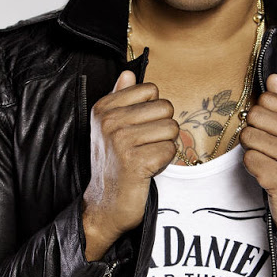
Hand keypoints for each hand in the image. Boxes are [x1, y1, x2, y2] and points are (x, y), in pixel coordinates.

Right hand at [82, 70, 178, 260]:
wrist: (104, 204)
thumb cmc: (114, 162)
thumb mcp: (110, 126)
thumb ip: (121, 97)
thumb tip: (128, 73)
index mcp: (104, 107)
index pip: (151, 90)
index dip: (153, 111)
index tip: (138, 129)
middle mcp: (110, 121)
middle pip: (166, 107)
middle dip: (163, 129)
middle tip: (144, 146)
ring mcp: (120, 141)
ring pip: (171, 129)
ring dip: (164, 146)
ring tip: (145, 157)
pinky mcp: (134, 162)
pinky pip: (170, 150)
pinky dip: (164, 162)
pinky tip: (147, 170)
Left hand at [240, 73, 276, 253]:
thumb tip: (272, 77)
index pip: (266, 99)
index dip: (262, 116)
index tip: (273, 132)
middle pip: (254, 116)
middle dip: (254, 133)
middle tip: (269, 150)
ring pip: (248, 137)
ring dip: (253, 152)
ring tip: (270, 162)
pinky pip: (249, 160)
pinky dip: (253, 169)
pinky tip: (268, 176)